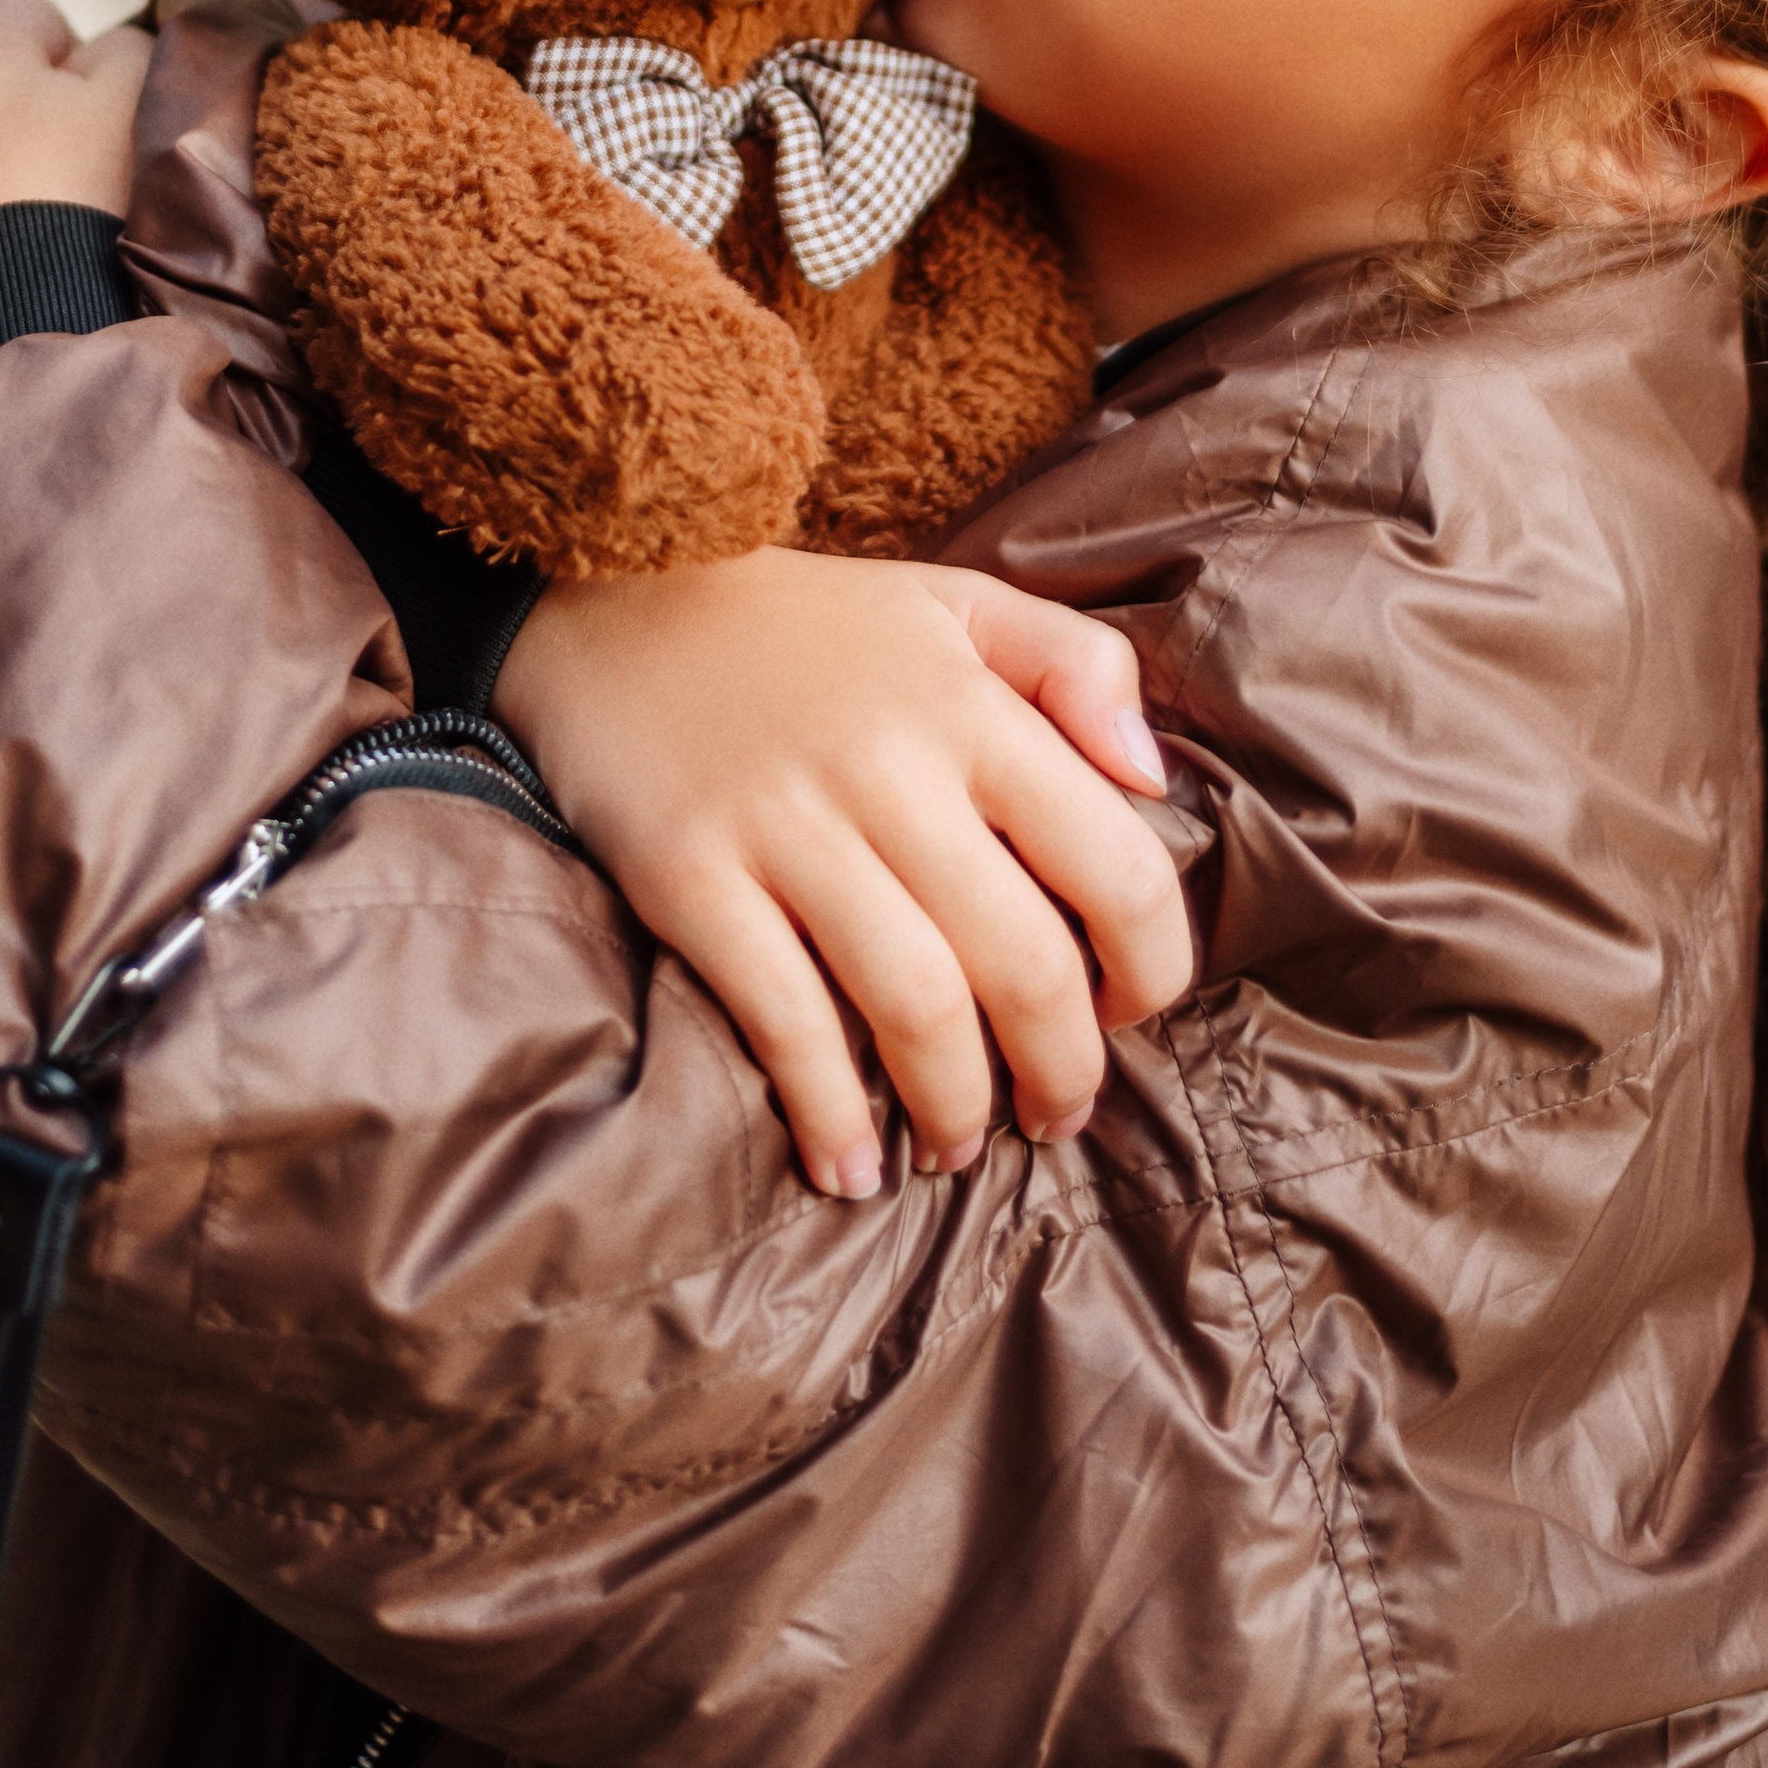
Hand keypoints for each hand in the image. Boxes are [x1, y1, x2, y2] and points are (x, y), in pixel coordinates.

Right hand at [495, 550, 1192, 1199]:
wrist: (613, 600)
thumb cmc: (808, 625)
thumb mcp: (956, 603)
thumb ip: (1078, 665)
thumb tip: (1154, 780)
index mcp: (972, 707)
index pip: (1115, 864)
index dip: (1147, 965)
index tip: (1129, 1009)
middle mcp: (892, 768)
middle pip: (1023, 963)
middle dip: (1061, 1069)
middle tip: (1056, 1113)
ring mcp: (787, 826)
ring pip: (915, 1008)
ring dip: (955, 1109)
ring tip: (958, 1148)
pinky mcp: (693, 877)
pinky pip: (784, 1022)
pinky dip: (829, 1115)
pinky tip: (849, 1166)